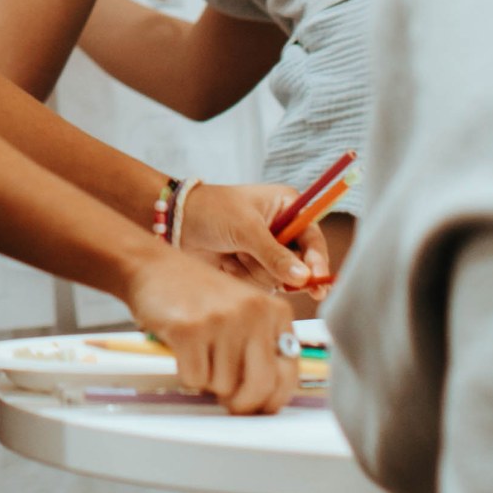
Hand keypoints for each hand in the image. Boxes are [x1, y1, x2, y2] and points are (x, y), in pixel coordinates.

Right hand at [126, 251, 302, 414]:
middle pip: (261, 385)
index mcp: (274, 310)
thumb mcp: (242, 312)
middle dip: (242, 404)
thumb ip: (261, 348)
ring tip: (199, 352)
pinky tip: (182, 349)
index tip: (260, 408)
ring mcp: (222, 318)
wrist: (154, 267)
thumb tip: (269, 398)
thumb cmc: (198, 296)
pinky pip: (195, 379)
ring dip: (208, 381)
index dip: (273, 400)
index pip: (288, 372)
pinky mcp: (190, 328)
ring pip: (224, 386)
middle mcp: (254, 311)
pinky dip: (186, 373)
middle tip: (228, 402)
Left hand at [177, 181, 329, 294]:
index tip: (317, 279)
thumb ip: (275, 254)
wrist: (175, 223)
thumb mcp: (245, 229)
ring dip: (255, 271)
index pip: (312, 237)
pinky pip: (260, 285)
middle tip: (284, 282)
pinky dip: (243, 278)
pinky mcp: (252, 268)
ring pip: (279, 278)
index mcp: (287, 207)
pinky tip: (227, 263)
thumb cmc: (211, 211)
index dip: (317, 260)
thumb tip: (304, 277)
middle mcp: (281, 229)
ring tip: (235, 254)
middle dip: (283, 270)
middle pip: (300, 264)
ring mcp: (266, 251)